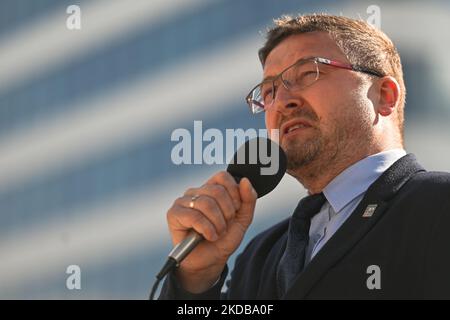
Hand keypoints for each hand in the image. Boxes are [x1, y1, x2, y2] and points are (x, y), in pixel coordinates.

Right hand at [166, 171, 256, 292]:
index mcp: (211, 188)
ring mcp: (183, 201)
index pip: (222, 176)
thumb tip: (245, 180)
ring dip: (218, 223)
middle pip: (217, 191)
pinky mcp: (174, 214)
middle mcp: (196, 191)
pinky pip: (194, 216)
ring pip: (206, 203)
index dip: (234, 194)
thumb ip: (248, 199)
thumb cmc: (223, 238)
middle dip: (227, 213)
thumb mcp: (242, 219)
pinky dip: (207, 229)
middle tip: (225, 226)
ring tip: (217, 233)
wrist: (211, 260)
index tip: (235, 210)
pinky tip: (209, 236)